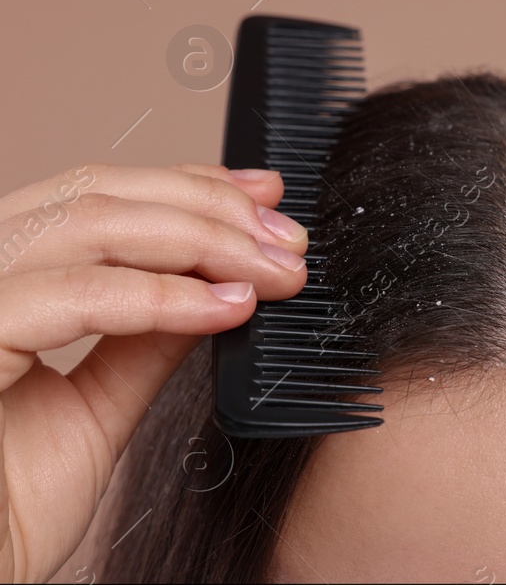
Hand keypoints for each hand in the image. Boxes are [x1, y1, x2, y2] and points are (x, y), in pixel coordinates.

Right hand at [0, 164, 308, 581]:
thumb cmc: (5, 505)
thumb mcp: (95, 406)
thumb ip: (145, 339)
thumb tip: (218, 284)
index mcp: (0, 282)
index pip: (92, 198)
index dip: (186, 186)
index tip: (268, 198)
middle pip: (96, 196)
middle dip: (210, 211)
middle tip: (290, 243)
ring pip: (91, 225)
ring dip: (204, 242)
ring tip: (275, 275)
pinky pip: (74, 297)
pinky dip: (162, 297)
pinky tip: (227, 308)